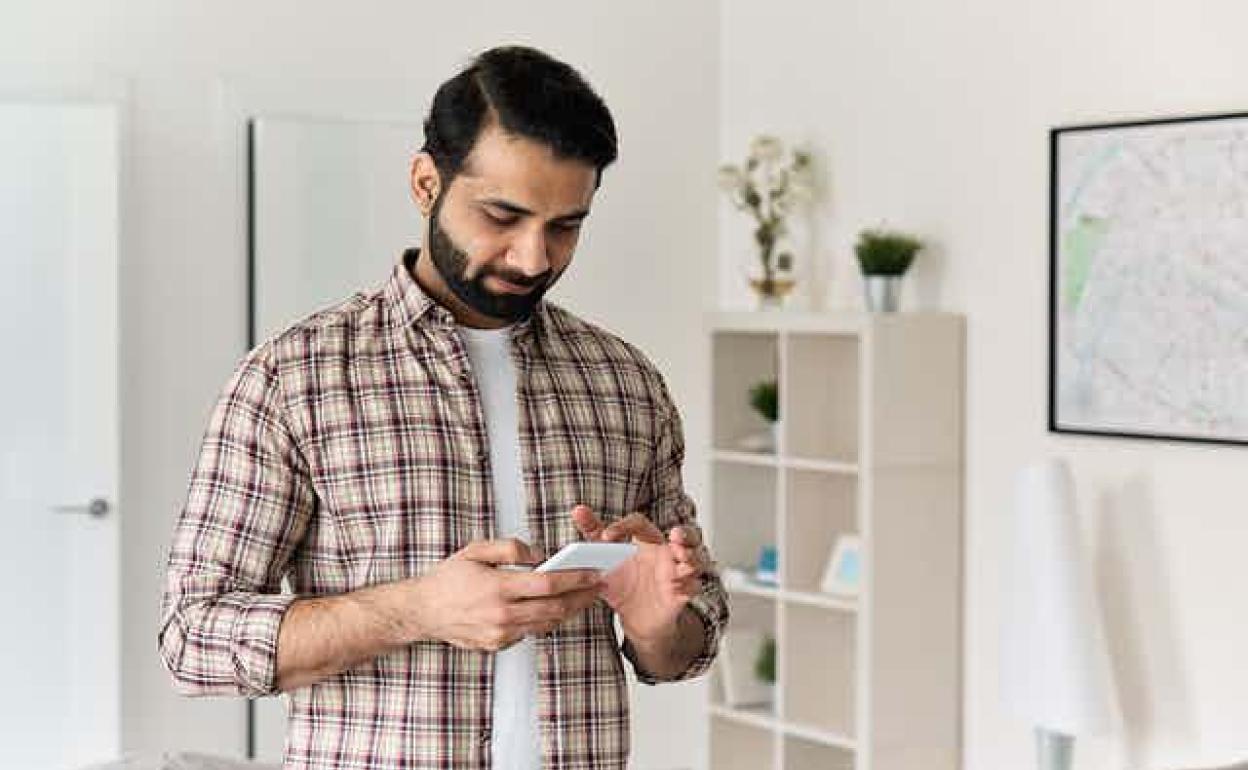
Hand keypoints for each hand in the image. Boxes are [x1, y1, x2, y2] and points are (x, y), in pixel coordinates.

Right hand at [410, 538, 603, 651]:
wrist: (422, 611)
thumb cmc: (448, 578)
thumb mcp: (475, 550)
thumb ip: (510, 549)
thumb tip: (540, 555)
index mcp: (498, 588)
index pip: (548, 584)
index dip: (576, 578)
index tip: (593, 572)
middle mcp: (502, 615)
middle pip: (555, 608)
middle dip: (581, 596)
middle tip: (598, 586)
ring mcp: (501, 634)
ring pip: (546, 623)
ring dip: (568, 611)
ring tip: (583, 597)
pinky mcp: (498, 645)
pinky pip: (530, 632)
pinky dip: (545, 620)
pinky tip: (554, 608)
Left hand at [571, 505, 709, 643]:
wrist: (635, 618)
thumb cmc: (625, 583)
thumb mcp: (606, 559)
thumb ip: (593, 533)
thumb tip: (578, 510)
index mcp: (646, 540)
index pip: (640, 523)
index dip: (623, 525)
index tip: (605, 537)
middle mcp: (666, 553)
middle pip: (686, 535)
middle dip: (685, 533)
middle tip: (675, 535)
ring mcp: (677, 572)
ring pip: (696, 558)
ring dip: (692, 556)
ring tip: (681, 558)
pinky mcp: (682, 593)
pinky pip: (694, 586)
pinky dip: (689, 584)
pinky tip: (679, 585)